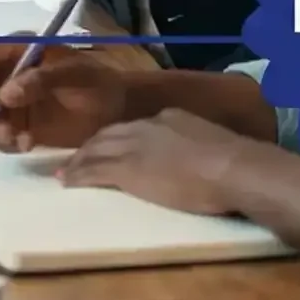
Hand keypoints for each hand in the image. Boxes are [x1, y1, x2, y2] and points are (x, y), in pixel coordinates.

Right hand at [0, 37, 131, 151]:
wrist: (117, 111)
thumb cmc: (97, 84)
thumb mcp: (75, 75)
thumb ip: (41, 80)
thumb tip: (6, 94)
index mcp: (18, 51)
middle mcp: (7, 74)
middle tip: (1, 127)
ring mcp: (10, 101)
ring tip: (18, 140)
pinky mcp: (17, 124)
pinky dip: (8, 142)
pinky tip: (28, 144)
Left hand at [57, 108, 261, 215]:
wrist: (232, 169)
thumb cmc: (234, 163)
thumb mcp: (212, 143)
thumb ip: (197, 145)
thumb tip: (201, 157)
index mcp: (169, 118)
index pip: (134, 127)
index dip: (118, 137)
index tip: (110, 146)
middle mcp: (145, 127)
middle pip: (109, 134)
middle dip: (91, 146)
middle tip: (77, 158)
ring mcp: (133, 146)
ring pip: (96, 150)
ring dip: (78, 161)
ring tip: (66, 171)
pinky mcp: (126, 169)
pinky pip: (93, 171)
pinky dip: (77, 175)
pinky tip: (67, 181)